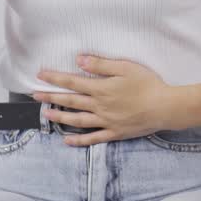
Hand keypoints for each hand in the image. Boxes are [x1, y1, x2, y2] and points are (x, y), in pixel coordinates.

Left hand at [34, 55, 173, 145]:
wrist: (164, 107)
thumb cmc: (147, 84)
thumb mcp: (125, 67)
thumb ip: (100, 64)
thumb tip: (79, 59)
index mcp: (101, 88)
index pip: (72, 82)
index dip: (55, 78)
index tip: (40, 75)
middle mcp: (99, 106)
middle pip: (70, 101)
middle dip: (51, 97)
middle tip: (35, 96)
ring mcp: (106, 121)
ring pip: (77, 120)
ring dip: (60, 118)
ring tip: (46, 115)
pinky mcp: (114, 132)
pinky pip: (92, 138)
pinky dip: (78, 140)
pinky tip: (67, 140)